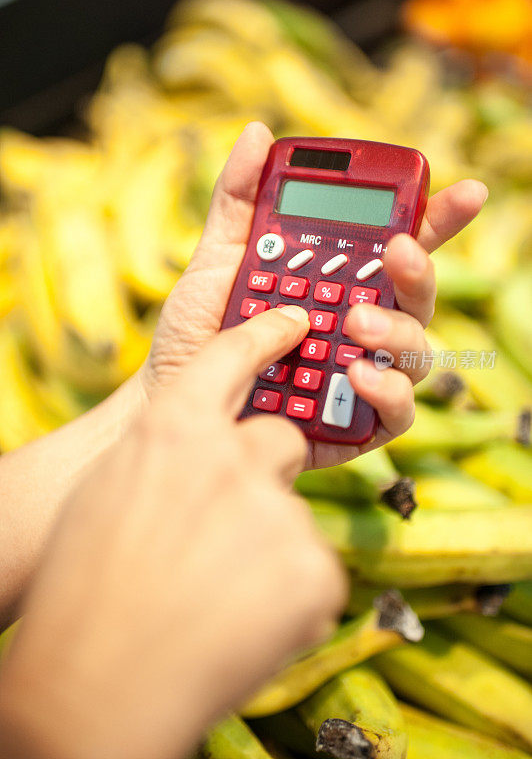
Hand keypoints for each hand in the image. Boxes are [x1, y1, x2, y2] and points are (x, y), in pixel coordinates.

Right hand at [0, 306, 345, 758]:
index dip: (266, 335)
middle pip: (279, 438)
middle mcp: (231, 456)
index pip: (234, 354)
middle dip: (262, 474)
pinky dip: (284, 592)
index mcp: (173, 426)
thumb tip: (204, 456)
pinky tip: (240, 619)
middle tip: (225, 526)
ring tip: (217, 590)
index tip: (294, 323)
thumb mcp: (114, 492)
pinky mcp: (314, 568)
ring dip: (266, 543)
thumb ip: (168, 456)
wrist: (95, 682)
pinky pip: (310, 567)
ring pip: (290, 512)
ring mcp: (277, 510)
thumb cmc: (88, 584)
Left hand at [141, 122, 487, 468]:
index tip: (467, 193)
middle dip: (417, 268)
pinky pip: (398, 411)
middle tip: (395, 251)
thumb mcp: (216, 261)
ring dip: (396, 330)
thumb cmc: (198, 335)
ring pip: (417, 350)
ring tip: (354, 322)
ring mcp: (362, 373)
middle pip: (415, 294)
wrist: (174, 403)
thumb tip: (257, 133)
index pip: (398, 246)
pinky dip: (387, 391)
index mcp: (337, 282)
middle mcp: (359, 325)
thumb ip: (239, 202)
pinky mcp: (357, 425)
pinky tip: (355, 374)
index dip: (437, 219)